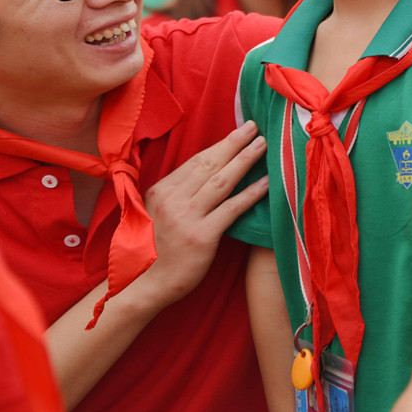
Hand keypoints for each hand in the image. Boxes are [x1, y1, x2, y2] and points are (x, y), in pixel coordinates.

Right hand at [138, 120, 269, 306]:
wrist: (145, 285)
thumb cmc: (152, 252)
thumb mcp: (153, 215)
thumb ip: (173, 195)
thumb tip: (200, 178)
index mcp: (160, 191)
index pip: (195, 162)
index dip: (219, 146)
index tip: (236, 133)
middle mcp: (173, 199)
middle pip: (209, 164)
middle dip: (234, 143)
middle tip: (254, 126)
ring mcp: (187, 217)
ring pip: (221, 180)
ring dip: (245, 159)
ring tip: (263, 145)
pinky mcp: (202, 236)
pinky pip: (231, 209)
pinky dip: (251, 193)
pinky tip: (266, 182)